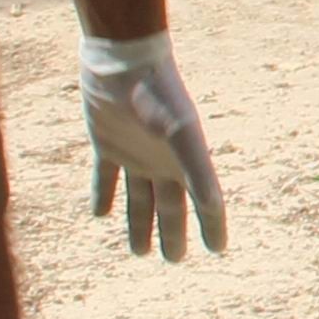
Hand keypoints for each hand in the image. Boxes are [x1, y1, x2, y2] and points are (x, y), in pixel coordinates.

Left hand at [80, 32, 226, 259]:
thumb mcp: (180, 133)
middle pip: (168, 206)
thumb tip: (214, 205)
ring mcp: (134, 154)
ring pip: (138, 198)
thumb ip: (197, 168)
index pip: (203, 202)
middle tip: (175, 259)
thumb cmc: (158, 94)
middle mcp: (162, 161)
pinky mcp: (106, 144)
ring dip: (138, 224)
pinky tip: (99, 214)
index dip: (212, 226)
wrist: (123, 59)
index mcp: (184, 161)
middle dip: (172, 233)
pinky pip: (105, 178)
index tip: (218, 250)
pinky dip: (103, 196)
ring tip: (139, 252)